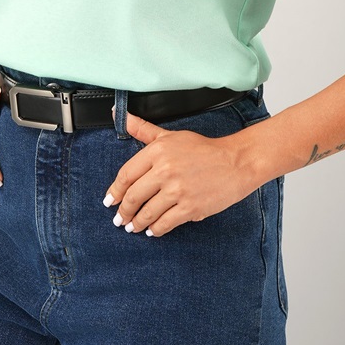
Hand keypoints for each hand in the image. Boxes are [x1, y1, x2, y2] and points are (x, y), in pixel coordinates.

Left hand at [103, 110, 254, 236]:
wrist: (235, 162)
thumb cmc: (203, 149)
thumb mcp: (170, 136)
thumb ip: (143, 130)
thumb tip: (119, 114)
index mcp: (158, 151)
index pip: (126, 175)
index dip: (115, 191)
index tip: (110, 201)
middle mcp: (165, 171)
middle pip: (133, 196)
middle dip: (124, 212)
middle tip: (120, 219)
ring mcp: (177, 191)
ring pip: (147, 213)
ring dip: (137, 223)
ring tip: (133, 227)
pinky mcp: (190, 208)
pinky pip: (165, 224)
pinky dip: (156, 230)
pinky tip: (152, 230)